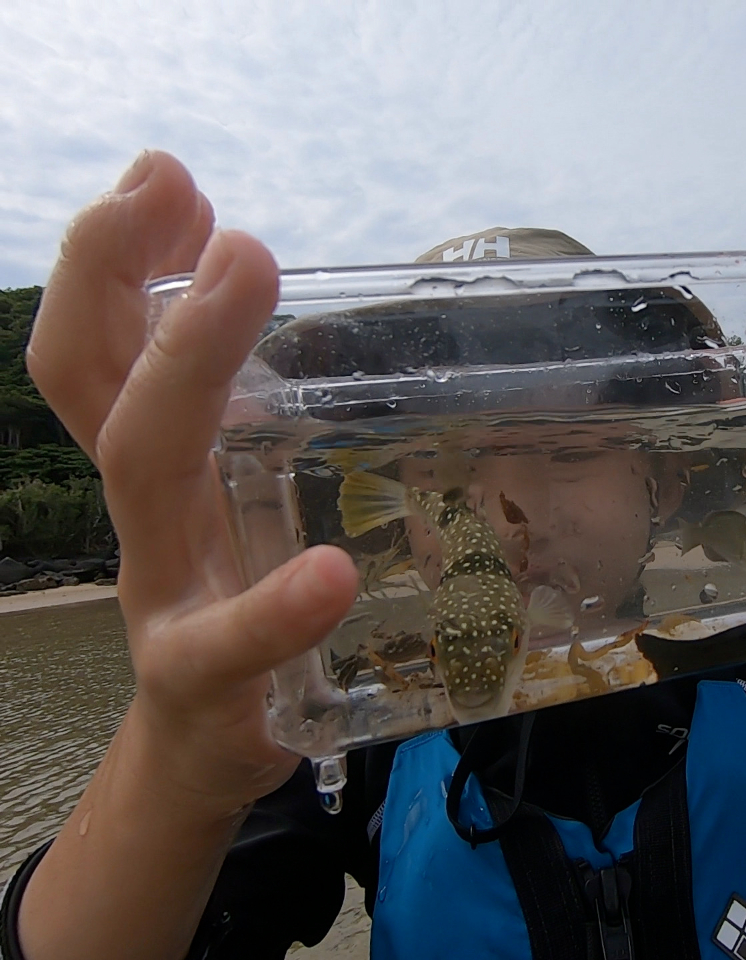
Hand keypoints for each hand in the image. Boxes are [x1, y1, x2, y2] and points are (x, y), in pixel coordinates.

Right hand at [20, 151, 356, 959]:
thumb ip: (251, 415)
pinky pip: (228, 641)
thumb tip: (270, 295)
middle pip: (101, 382)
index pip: (101, 344)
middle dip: (123, 274)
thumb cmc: (237, 599)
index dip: (112, 256)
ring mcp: (165, 596)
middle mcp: (147, 516)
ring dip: (184, 361)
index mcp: (160, 466)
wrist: (210, 750)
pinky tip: (328, 572)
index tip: (162, 176)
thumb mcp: (236, 499)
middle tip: (179, 192)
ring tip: (239, 271)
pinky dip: (274, 606)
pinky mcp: (208, 685)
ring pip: (141, 466)